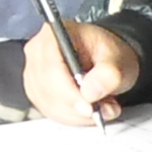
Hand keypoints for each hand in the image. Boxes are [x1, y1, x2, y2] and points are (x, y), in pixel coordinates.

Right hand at [24, 19, 138, 126]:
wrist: (107, 61)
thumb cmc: (108, 54)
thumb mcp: (118, 58)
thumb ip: (108, 73)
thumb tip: (90, 91)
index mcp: (54, 35)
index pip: (51, 68)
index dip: (68, 92)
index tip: (89, 107)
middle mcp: (38, 52)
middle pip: (47, 89)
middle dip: (77, 106)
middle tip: (103, 109)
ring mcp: (34, 73)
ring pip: (49, 105)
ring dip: (78, 114)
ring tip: (101, 106)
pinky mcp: (37, 91)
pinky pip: (51, 112)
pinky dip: (73, 117)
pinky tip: (89, 110)